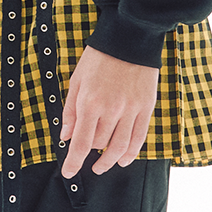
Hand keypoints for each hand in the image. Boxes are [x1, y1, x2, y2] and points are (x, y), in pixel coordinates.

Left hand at [58, 45, 158, 176]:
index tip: (69, 173)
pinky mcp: (145, 107)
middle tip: (84, 153)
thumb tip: (65, 136)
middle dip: (90, 151)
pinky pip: (139, 138)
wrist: (128, 39)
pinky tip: (123, 159)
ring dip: (110, 161)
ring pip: (120, 147)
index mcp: (90, 103)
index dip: (74, 162)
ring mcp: (131, 110)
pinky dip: (131, 153)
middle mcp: (111, 110)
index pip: (82, 143)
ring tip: (102, 166)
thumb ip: (70, 111)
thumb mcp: (76, 81)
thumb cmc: (99, 58)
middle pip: (99, 144)